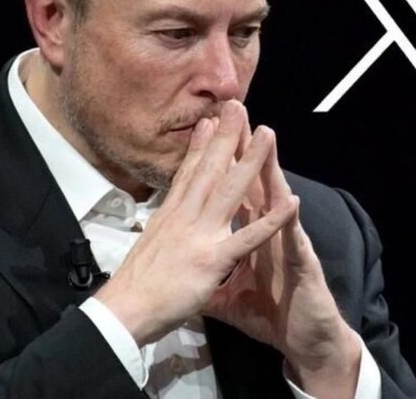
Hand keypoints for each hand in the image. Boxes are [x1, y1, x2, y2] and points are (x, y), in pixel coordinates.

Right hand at [92, 100, 297, 346]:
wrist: (125, 309)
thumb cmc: (135, 285)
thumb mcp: (147, 244)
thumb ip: (162, 228)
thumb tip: (163, 217)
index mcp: (170, 215)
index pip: (187, 173)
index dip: (200, 146)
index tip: (209, 120)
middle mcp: (184, 217)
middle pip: (209, 169)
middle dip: (225, 136)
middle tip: (238, 105)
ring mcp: (199, 234)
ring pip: (230, 190)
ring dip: (251, 161)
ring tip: (268, 134)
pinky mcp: (212, 258)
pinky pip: (248, 237)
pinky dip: (271, 220)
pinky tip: (290, 203)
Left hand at [202, 119, 361, 397]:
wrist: (305, 341)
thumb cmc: (270, 314)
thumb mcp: (227, 293)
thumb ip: (209, 273)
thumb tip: (182, 268)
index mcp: (246, 234)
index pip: (229, 189)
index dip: (216, 162)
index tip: (203, 130)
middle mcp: (268, 231)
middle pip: (251, 182)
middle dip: (241, 147)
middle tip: (233, 112)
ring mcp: (286, 244)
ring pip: (276, 200)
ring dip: (271, 169)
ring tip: (267, 137)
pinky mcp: (301, 266)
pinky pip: (294, 241)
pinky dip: (290, 222)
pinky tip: (291, 201)